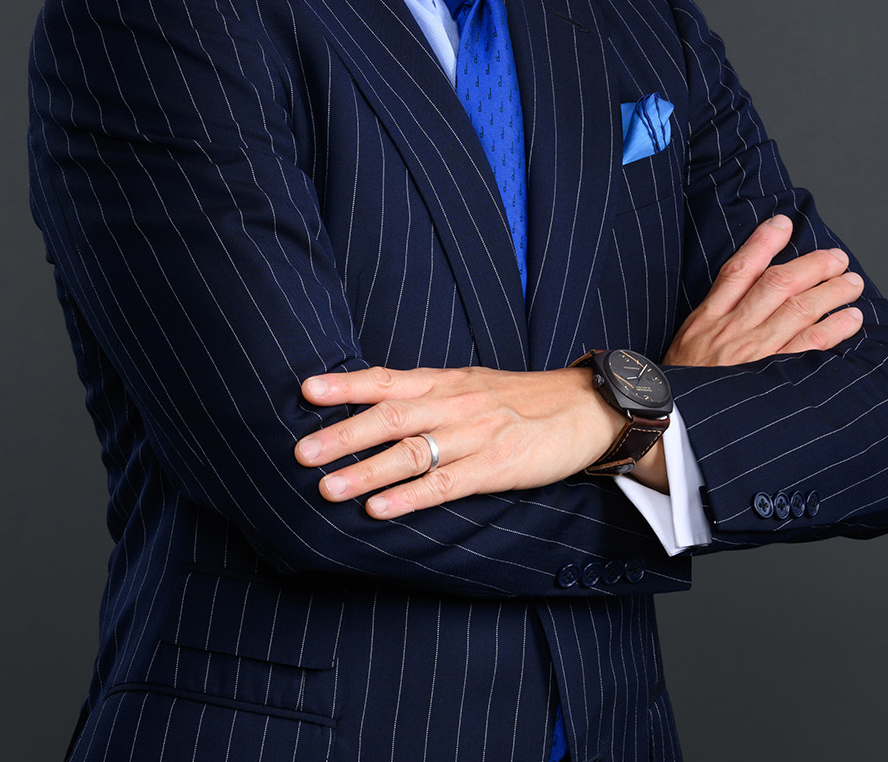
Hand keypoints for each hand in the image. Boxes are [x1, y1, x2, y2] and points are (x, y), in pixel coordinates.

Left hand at [294, 364, 629, 518]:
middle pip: (391, 415)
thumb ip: (428, 393)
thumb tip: (375, 404)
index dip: (346, 385)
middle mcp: (455, 403)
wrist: (586, 408)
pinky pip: (446, 483)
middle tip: (302, 452)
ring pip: (412, 452)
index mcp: (445, 381)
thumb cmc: (521, 399)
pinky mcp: (497, 466)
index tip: (307, 390)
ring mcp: (476, 435)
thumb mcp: (471, 384)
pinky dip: (410, 497)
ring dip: (367, 471)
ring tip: (329, 488)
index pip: (386, 379)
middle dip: (343, 435)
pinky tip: (381, 509)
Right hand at [663, 214, 864, 366]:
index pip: (738, 269)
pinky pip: (809, 348)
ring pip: (798, 310)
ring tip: (852, 282)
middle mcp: (732, 329)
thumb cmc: (684, 384)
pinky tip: (851, 319)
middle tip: (837, 257)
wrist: (673, 421)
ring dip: (830, 292)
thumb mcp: (686, 342)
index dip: (762, 243)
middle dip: (812, 265)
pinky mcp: (771, 378)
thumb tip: (743, 292)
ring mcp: (754, 353)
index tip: (784, 223)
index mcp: (708, 317)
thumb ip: (711, 318)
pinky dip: (833, 330)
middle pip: (777, 284)